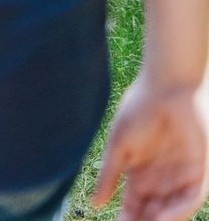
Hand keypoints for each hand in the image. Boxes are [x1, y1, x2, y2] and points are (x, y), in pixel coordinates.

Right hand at [93, 73, 208, 220]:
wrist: (166, 85)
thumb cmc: (138, 109)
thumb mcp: (119, 146)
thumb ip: (110, 176)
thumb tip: (95, 204)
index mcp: (142, 171)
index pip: (136, 202)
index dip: (128, 215)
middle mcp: (164, 176)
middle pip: (155, 209)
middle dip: (144, 220)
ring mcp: (183, 173)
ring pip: (174, 206)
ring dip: (162, 219)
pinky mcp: (201, 168)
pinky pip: (193, 195)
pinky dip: (180, 208)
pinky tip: (164, 216)